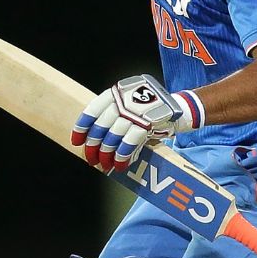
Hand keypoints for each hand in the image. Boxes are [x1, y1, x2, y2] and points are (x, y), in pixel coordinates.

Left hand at [71, 74, 204, 172]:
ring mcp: (136, 110)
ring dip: (108, 154)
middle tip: (91, 159)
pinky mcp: (148, 122)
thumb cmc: (150, 110)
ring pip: (114, 135)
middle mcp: (125, 99)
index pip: (93, 109)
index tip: (76, 141)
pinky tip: (121, 165)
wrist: (180, 108)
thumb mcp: (129, 103)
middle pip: (102, 125)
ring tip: (105, 165)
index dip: (82, 127)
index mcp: (117, 92)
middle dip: (94, 146)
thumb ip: (113, 114)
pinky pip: (130, 142)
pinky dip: (124, 156)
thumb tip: (93, 138)